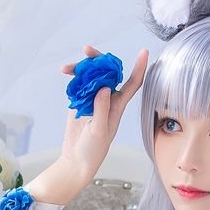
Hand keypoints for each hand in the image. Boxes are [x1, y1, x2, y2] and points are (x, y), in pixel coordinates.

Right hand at [55, 43, 149, 193]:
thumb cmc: (93, 149)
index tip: (143, 52)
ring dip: (80, 68)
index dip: (139, 67)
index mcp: (118, 105)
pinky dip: (73, 77)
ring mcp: (93, 99)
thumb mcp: (99, 131)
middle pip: (107, 72)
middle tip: (86, 51)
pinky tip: (66, 75)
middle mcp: (107, 99)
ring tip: (67, 69)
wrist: (77, 159)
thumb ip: (102, 110)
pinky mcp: (79, 101)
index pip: (133, 83)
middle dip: (98, 59)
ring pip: (90, 75)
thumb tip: (104, 88)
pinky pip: (78, 83)